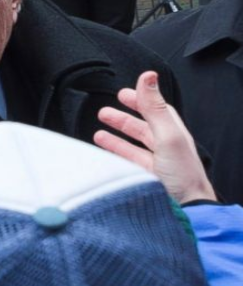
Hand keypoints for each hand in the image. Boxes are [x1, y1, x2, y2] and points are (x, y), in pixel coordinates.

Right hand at [94, 71, 216, 203]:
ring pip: (132, 145)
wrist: (187, 209)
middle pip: (142, 128)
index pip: (157, 111)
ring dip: (116, 136)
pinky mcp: (144, 177)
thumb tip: (148, 77)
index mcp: (173, 133)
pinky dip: (113, 154)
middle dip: (124, 118)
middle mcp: (165, 147)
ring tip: (100, 130)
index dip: (141, 100)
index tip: (124, 92)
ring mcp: (154, 163)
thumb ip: (154, 106)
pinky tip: (103, 151)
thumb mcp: (167, 134)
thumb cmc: (182, 174)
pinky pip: (126, 161)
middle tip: (106, 111)